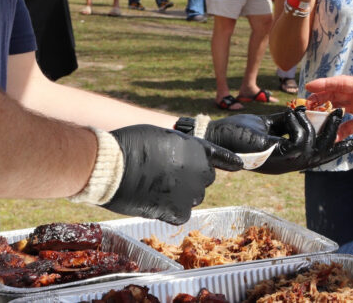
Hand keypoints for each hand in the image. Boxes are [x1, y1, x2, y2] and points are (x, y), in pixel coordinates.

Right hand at [102, 125, 241, 224]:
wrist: (113, 164)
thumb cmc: (132, 145)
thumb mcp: (163, 137)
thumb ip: (180, 150)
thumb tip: (179, 163)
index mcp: (198, 148)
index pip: (221, 156)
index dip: (229, 161)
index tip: (239, 165)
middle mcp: (200, 170)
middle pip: (205, 179)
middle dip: (192, 179)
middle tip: (168, 177)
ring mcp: (190, 192)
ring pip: (193, 198)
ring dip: (180, 196)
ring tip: (156, 188)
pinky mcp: (177, 211)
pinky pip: (180, 215)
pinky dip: (170, 212)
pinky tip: (154, 203)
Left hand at [207, 108, 352, 173]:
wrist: (217, 135)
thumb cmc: (237, 130)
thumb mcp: (268, 123)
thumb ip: (287, 122)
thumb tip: (305, 113)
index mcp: (285, 158)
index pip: (315, 156)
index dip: (334, 150)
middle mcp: (286, 165)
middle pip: (320, 155)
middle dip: (333, 135)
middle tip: (341, 114)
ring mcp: (283, 164)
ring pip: (312, 146)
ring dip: (310, 124)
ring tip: (300, 111)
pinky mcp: (277, 157)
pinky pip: (301, 140)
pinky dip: (298, 123)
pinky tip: (289, 115)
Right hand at [306, 75, 352, 139]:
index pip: (343, 83)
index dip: (326, 83)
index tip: (311, 85)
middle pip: (337, 94)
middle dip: (322, 97)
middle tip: (307, 103)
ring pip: (340, 108)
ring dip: (327, 112)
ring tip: (314, 118)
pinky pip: (349, 125)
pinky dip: (340, 130)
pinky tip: (332, 137)